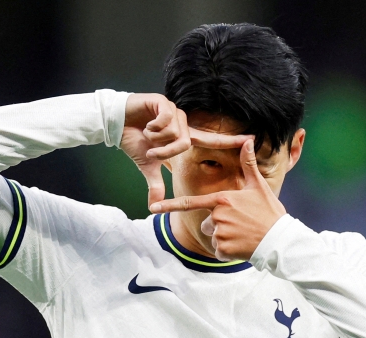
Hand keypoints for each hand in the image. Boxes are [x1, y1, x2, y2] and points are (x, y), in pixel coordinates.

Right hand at [120, 93, 251, 206]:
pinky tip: (146, 124)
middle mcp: (182, 122)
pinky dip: (154, 127)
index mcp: (183, 135)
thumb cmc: (134, 142)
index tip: (251, 140)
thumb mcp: (147, 166)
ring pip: (175, 132)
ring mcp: (174, 111)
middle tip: (152, 150)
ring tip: (147, 134)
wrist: (115, 125)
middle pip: (185, 143)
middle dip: (166, 151)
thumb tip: (153, 206)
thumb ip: (155, 184)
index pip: (211, 139)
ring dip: (158, 139)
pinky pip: (166, 119)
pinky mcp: (163, 102)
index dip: (230, 140)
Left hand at [149, 140, 286, 260]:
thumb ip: (248, 164)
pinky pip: (218, 251)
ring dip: (225, 239)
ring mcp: (219, 233)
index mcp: (222, 200)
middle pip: (206, 223)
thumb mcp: (258, 187)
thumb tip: (247, 140)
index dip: (169, 205)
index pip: (190, 202)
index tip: (153, 207)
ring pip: (213, 236)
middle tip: (240, 225)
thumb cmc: (270, 212)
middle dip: (219, 226)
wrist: (280, 240)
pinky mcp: (223, 249)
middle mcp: (217, 216)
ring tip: (243, 235)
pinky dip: (228, 252)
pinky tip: (242, 246)